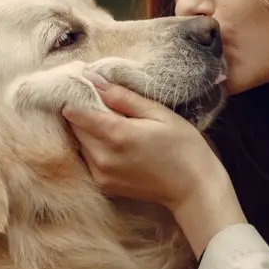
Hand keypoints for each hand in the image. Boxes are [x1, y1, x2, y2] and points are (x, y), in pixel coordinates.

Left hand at [61, 72, 246, 254]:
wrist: (193, 189)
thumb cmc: (183, 146)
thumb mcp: (159, 113)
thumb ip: (123, 98)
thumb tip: (94, 79)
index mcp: (116, 135)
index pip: (76, 112)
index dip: (78, 97)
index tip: (88, 88)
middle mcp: (102, 157)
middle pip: (76, 128)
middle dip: (84, 113)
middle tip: (106, 104)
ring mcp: (101, 174)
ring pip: (81, 143)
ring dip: (89, 131)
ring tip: (115, 123)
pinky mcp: (104, 184)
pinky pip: (88, 159)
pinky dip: (95, 148)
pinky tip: (117, 143)